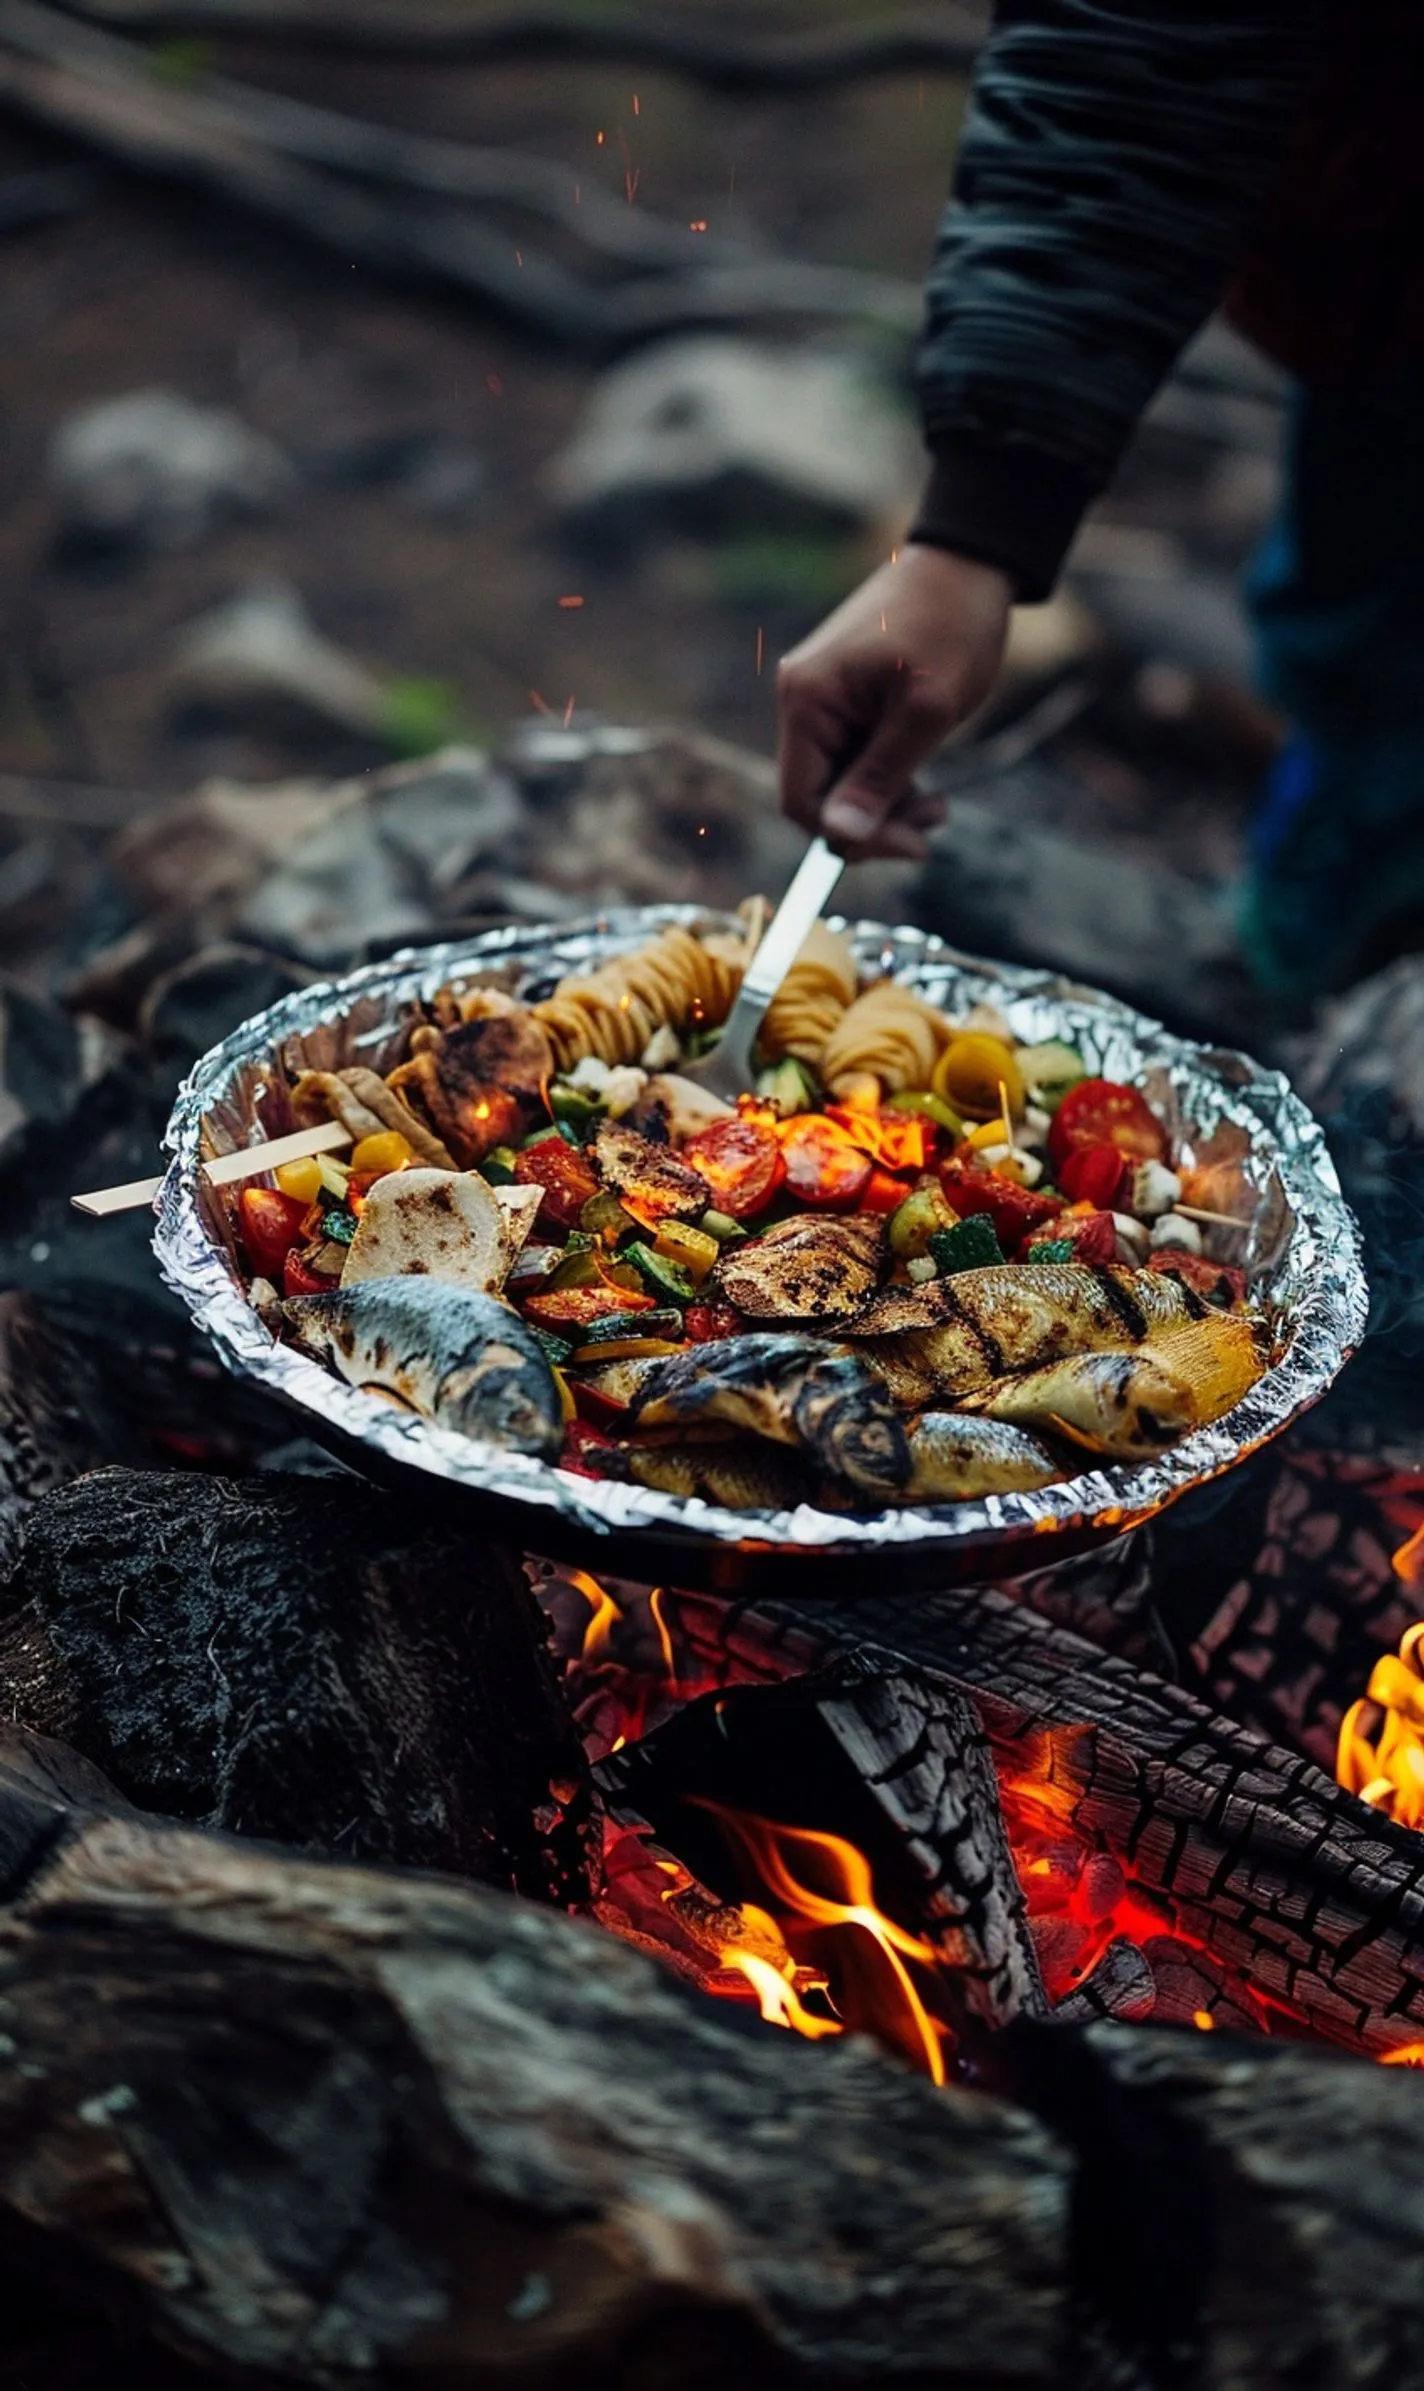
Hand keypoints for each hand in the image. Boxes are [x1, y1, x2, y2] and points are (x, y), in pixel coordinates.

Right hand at [776, 545, 1012, 859]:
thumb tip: (841, 838)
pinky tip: (924, 779)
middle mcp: (803, 700)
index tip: (911, 847)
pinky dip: (887, 778)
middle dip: (876, 821)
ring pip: (841, 782)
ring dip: (887, 804)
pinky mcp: (847, 698)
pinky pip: (854, 758)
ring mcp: (824, 698)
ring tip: (937, 803)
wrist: (968, 562)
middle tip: (933, 821)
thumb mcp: (925, 711)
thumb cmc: (950, 624)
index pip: (801, 800)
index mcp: (807, 700)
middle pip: (820, 796)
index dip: (850, 837)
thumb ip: (880, 777)